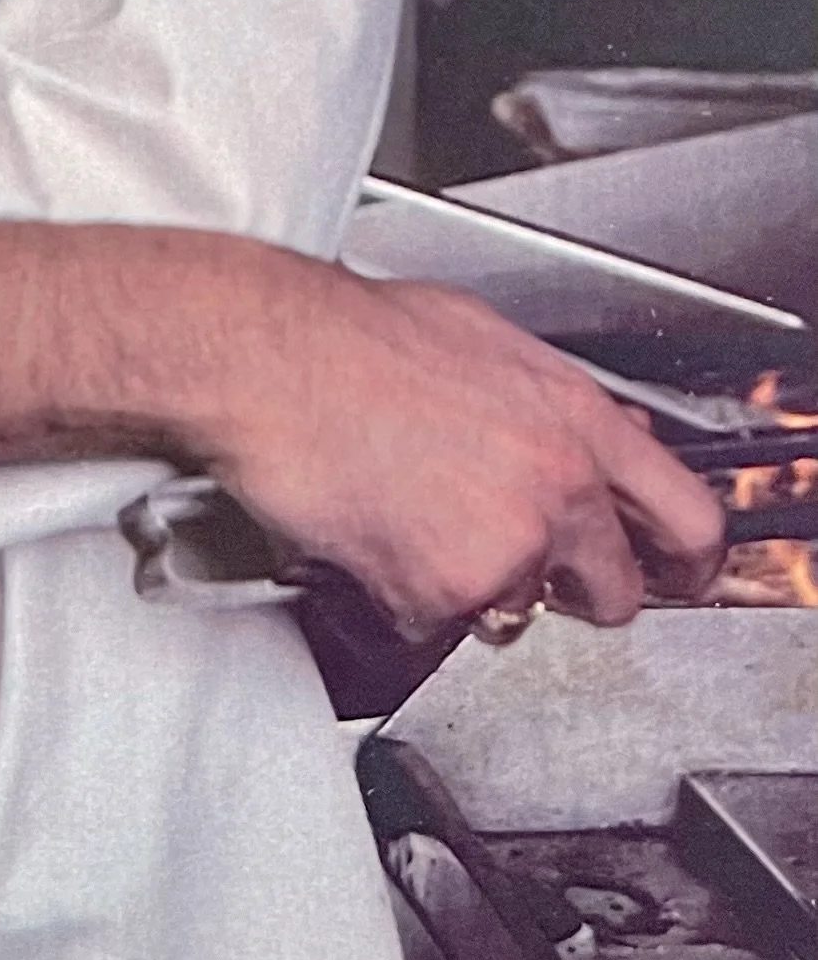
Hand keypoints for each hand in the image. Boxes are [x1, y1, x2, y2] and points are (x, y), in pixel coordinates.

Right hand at [204, 256, 726, 642]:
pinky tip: (373, 532)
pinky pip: (435, 624)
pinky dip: (402, 595)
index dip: (687, 561)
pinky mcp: (440, 591)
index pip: (690, 518)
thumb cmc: (351, 335)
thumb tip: (583, 434)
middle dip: (572, 589)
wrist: (269, 358)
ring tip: (411, 516)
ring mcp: (503, 546)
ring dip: (470, 585)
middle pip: (615, 591)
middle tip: (520, 559)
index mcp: (574, 417)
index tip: (677, 574)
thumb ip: (551, 402)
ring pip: (514, 610)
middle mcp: (555, 485)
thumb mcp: (483, 337)